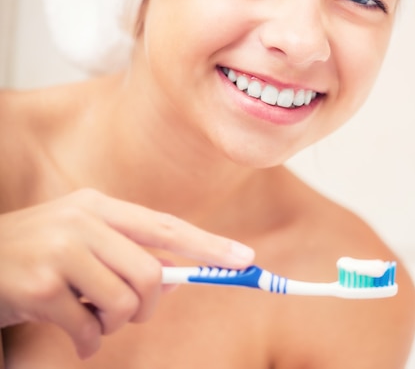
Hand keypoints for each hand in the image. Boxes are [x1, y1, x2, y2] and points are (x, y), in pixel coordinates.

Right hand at [0, 189, 253, 357]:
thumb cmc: (34, 255)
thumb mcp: (81, 242)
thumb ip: (125, 253)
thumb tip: (174, 278)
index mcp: (99, 206)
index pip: (166, 225)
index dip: (208, 244)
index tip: (244, 259)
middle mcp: (84, 220)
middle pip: (151, 273)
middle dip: (147, 306)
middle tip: (124, 316)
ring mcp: (62, 249)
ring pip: (124, 302)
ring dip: (111, 324)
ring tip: (88, 321)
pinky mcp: (41, 284)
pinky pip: (88, 329)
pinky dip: (86, 343)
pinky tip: (71, 337)